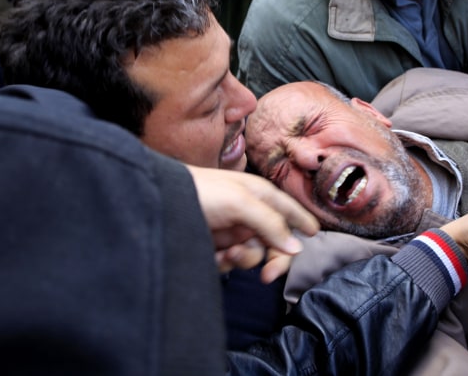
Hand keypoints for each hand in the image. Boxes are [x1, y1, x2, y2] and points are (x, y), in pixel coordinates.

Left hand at [187, 165, 319, 279]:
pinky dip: (224, 262)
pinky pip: (231, 261)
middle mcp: (248, 210)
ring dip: (242, 258)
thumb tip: (297, 246)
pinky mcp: (214, 244)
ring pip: (252, 253)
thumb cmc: (198, 191)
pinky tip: (213, 255)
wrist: (153, 202)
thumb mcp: (239, 202)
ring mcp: (231, 228)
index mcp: (259, 194)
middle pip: (274, 239)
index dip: (301, 223)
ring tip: (225, 253)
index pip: (288, 210)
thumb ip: (270, 223)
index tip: (314, 235)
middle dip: (269, 255)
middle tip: (266, 275)